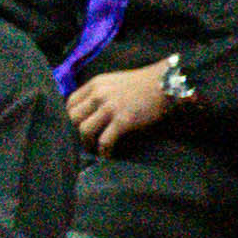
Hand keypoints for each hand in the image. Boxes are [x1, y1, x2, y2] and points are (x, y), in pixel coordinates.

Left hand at [65, 63, 179, 153]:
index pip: (70, 103)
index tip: (76, 127)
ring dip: (87, 143)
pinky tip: (107, 155)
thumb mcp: (115, 82)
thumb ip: (100, 94)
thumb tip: (89, 112)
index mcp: (95, 84)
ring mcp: (110, 108)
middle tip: (82, 141)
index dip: (70, 117)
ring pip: (84, 130)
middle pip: (72, 118)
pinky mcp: (124, 121)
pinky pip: (105, 141)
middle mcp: (99, 95)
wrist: (167, 83)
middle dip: (74, 132)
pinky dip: (104, 151)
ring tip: (93, 150)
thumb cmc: (143, 84)